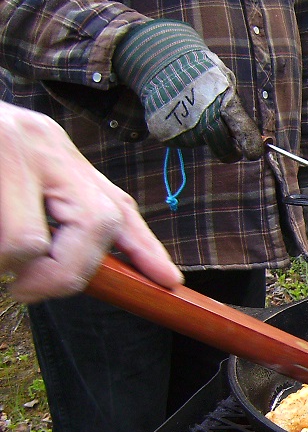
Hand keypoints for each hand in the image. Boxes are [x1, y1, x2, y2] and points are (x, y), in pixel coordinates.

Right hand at [0, 102, 182, 302]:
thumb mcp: (21, 170)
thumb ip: (52, 208)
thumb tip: (82, 267)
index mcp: (53, 150)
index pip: (114, 202)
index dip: (144, 244)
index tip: (167, 278)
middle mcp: (39, 142)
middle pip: (94, 224)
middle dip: (65, 272)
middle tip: (27, 289)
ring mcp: (6, 145)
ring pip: (27, 240)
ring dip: (9, 264)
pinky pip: (5, 239)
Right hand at [113, 20, 262, 161]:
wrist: (162, 61)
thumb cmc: (202, 73)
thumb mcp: (226, 83)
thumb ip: (238, 112)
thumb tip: (255, 139)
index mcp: (224, 104)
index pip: (243, 132)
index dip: (252, 146)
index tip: (254, 153)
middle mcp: (204, 120)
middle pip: (224, 150)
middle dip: (230, 150)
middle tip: (231, 143)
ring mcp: (183, 129)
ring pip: (202, 143)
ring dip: (203, 134)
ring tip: (194, 109)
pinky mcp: (165, 135)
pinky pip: (183, 141)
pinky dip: (184, 131)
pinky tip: (180, 111)